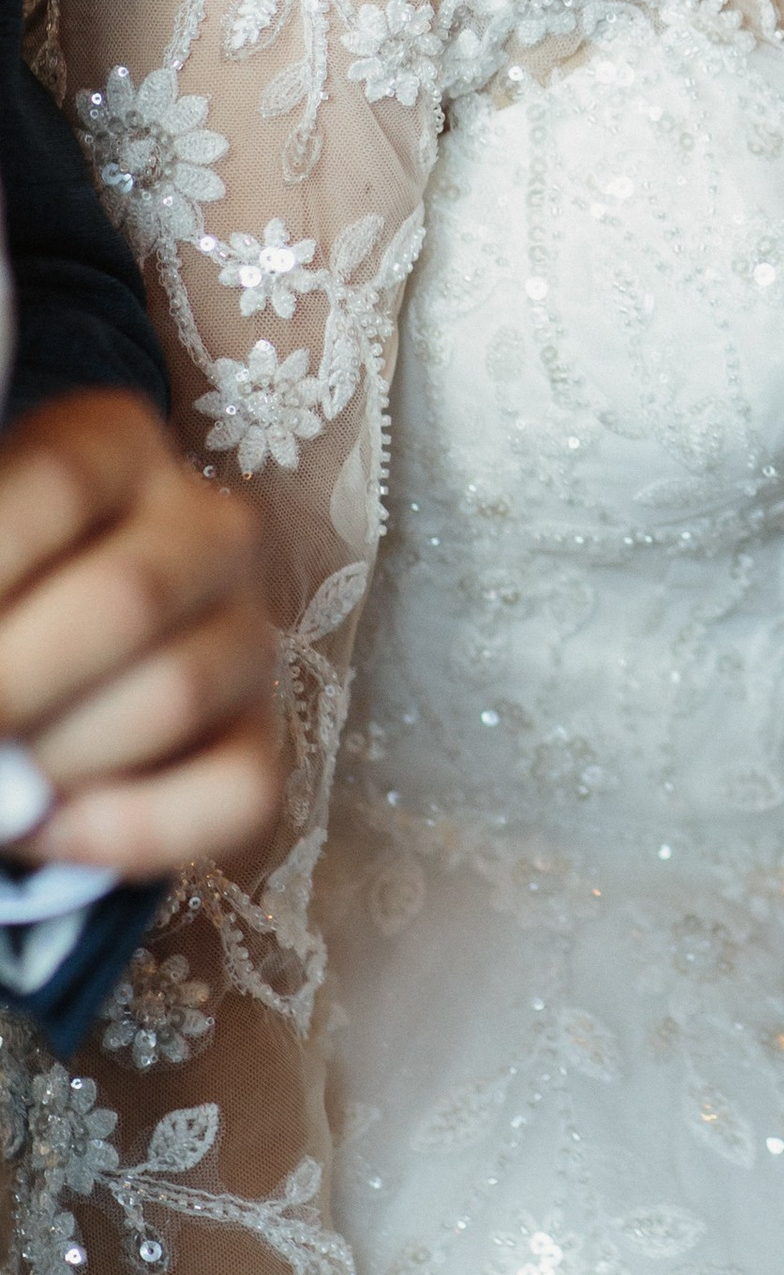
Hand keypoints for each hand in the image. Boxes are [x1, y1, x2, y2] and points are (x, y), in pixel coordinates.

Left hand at [0, 391, 277, 876]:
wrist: (25, 642)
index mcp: (116, 444)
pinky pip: (240, 793)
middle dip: (16, 683)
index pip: (57, 484)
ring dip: (56, 761)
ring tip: (0, 772)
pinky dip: (132, 830)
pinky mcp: (265, 732)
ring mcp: (248, 628)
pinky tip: (48, 827)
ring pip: (179, 695)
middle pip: (131, 596)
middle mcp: (208, 523)